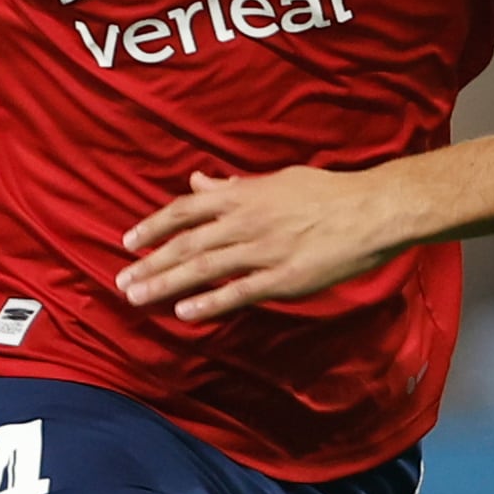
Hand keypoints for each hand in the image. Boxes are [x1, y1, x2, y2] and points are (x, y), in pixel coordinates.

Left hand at [117, 164, 407, 319]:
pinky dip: (210, 302)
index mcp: (244, 197)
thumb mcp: (276, 180)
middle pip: (186, 243)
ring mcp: (264, 251)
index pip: (186, 210)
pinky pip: (240, 292)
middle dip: (150, 262)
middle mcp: (246, 222)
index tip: (129, 242)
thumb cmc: (327, 192)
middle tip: (121, 281)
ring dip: (167, 283)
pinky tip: (185, 312)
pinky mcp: (284, 278)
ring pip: (204, 268)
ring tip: (138, 297)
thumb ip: (234, 187)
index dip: (154, 226)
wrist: (372, 210)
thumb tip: (199, 183)